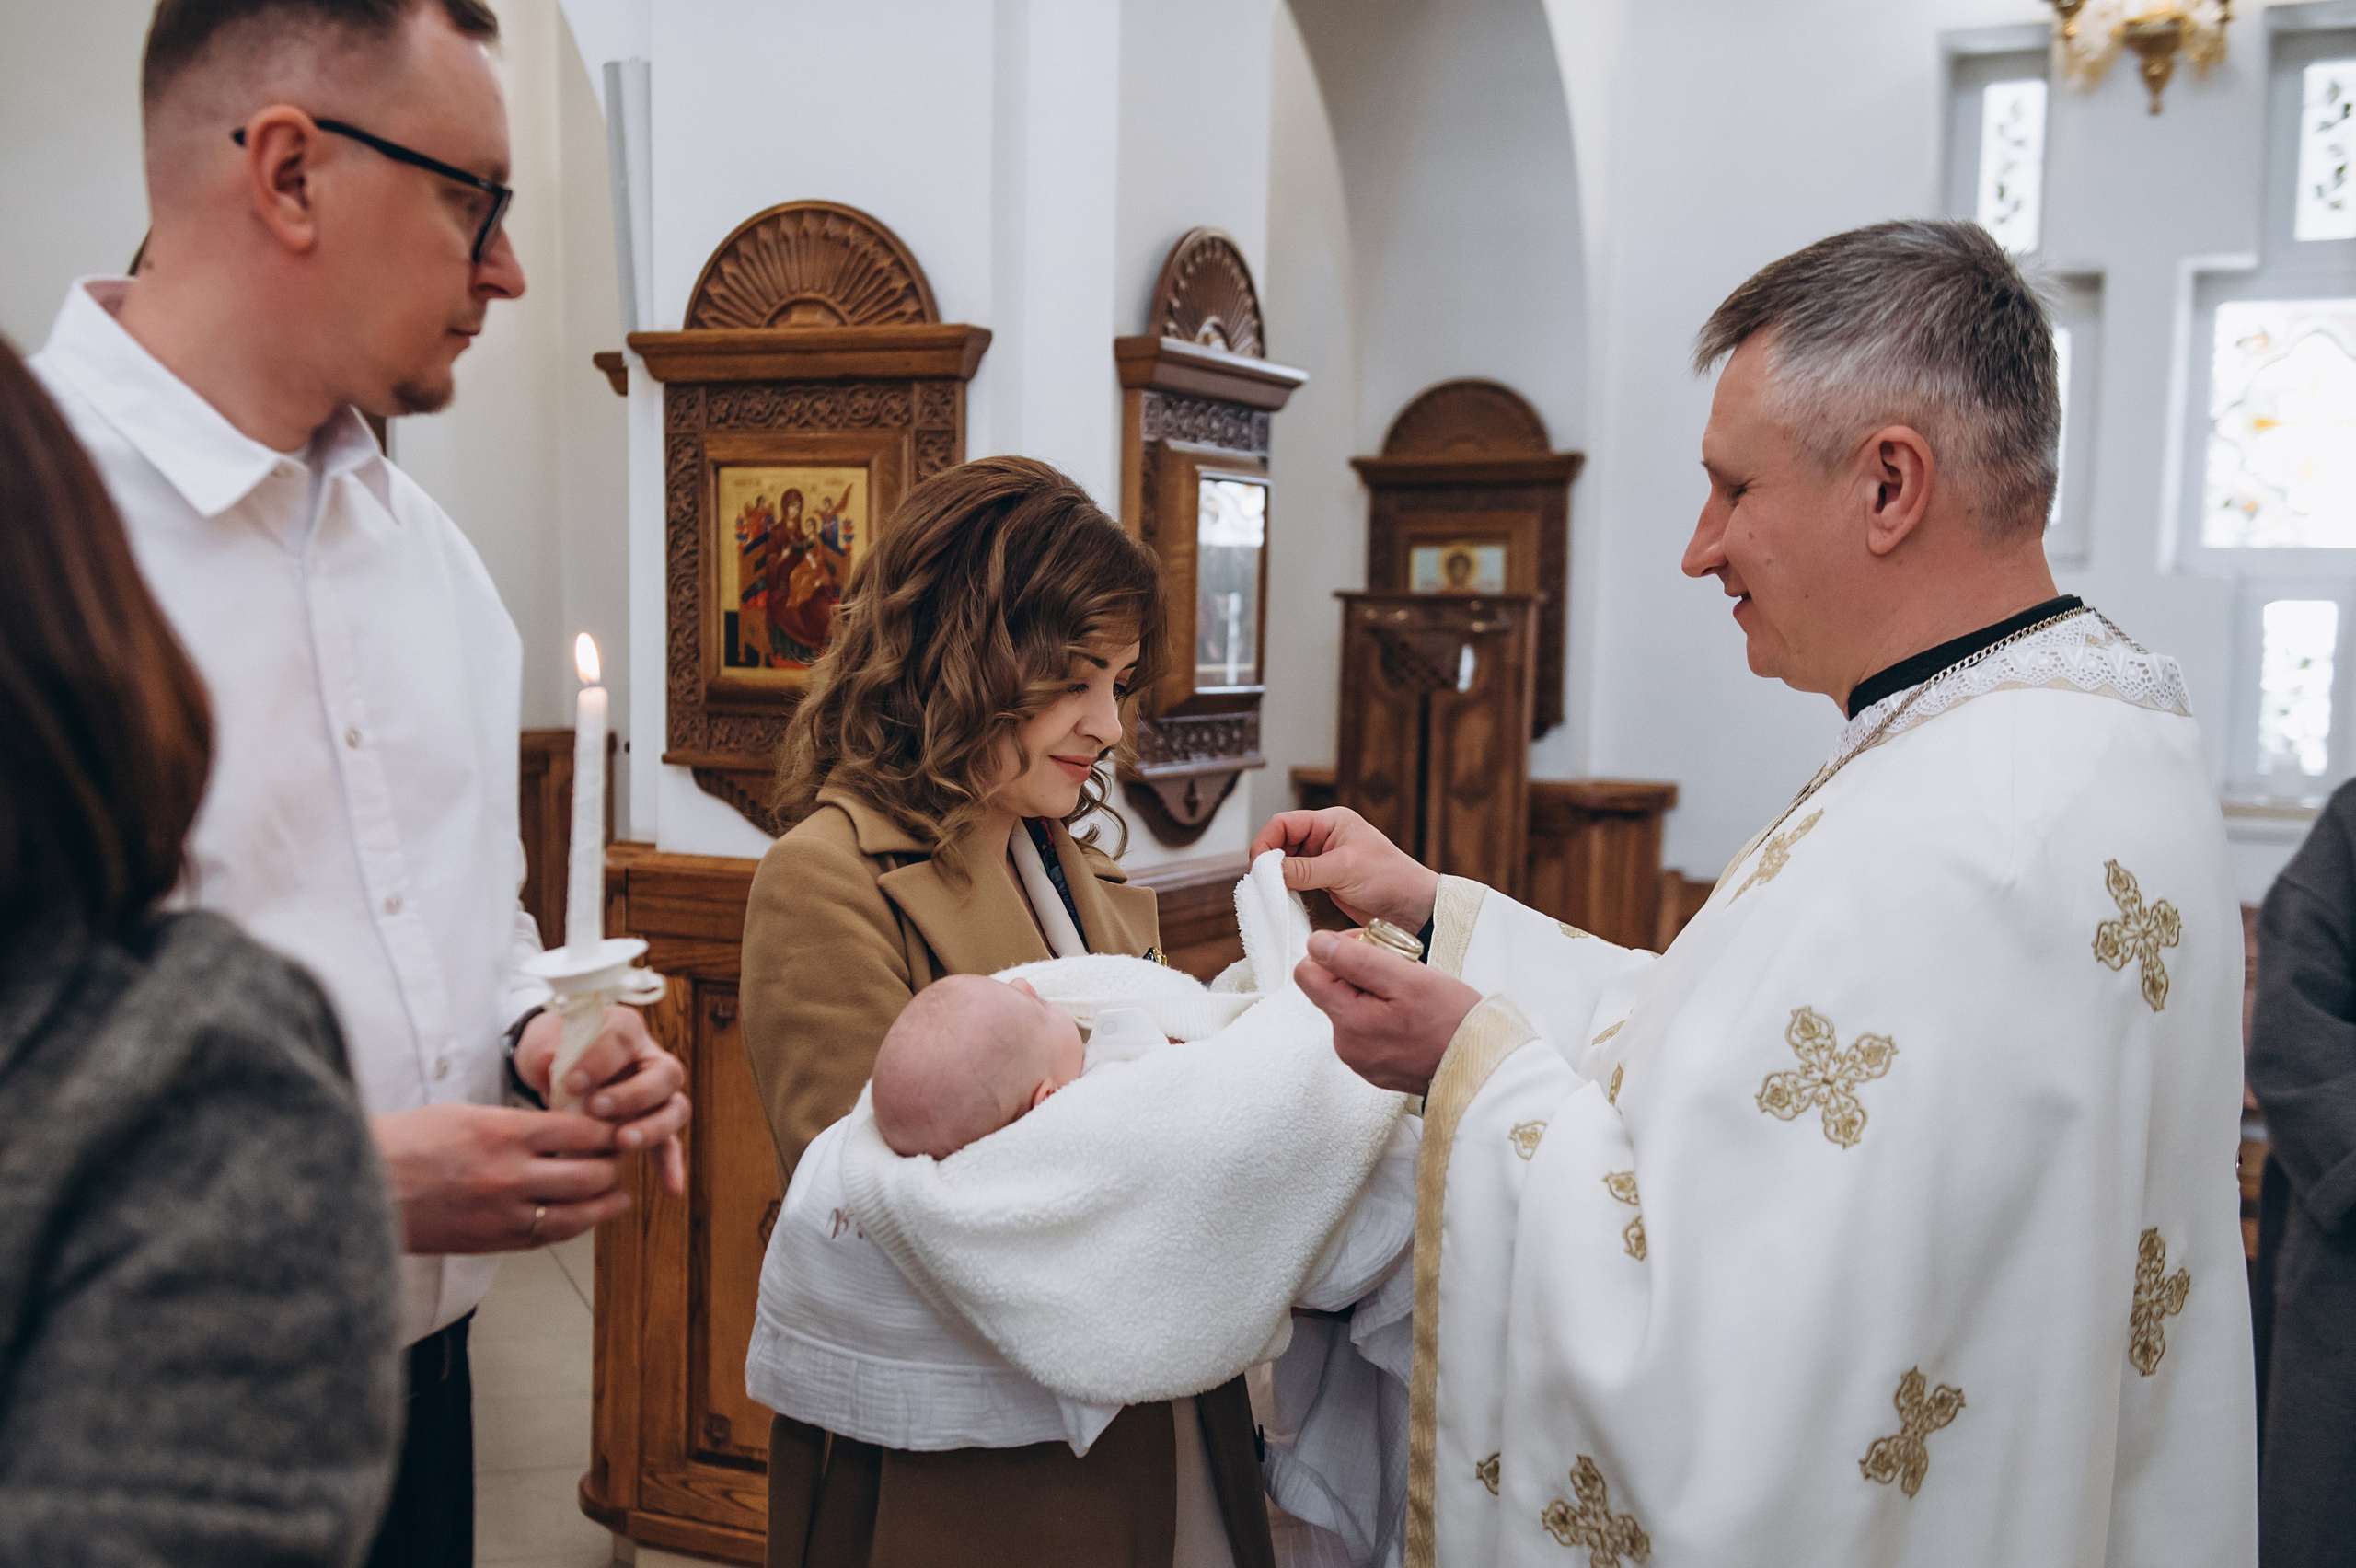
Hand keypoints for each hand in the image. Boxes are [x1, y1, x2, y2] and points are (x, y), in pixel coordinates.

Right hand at [372, 1103, 633, 1253]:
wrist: (356, 1185)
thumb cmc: (405, 1143)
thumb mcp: (464, 1114)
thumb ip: (515, 1123)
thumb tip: (560, 1128)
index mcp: (503, 1133)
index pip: (583, 1133)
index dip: (608, 1131)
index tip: (617, 1126)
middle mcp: (509, 1175)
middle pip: (590, 1176)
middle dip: (613, 1167)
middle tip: (621, 1159)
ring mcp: (501, 1214)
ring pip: (577, 1214)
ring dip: (605, 1204)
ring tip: (618, 1195)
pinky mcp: (490, 1242)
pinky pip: (547, 1238)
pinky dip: (572, 1228)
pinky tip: (583, 1219)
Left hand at [516, 1005, 689, 1196]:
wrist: (555, 1065)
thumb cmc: (552, 1050)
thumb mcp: (542, 1042)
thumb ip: (545, 1051)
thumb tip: (548, 1062)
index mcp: (624, 1030)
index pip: (622, 1042)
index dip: (600, 1062)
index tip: (572, 1082)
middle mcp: (650, 1059)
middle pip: (664, 1074)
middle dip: (634, 1094)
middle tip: (598, 1109)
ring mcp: (656, 1094)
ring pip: (674, 1108)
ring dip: (653, 1127)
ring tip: (623, 1142)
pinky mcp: (651, 1123)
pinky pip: (669, 1144)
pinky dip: (670, 1165)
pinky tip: (671, 1188)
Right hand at [1250, 808, 1441, 929]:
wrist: (1413, 908)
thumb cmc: (1390, 879)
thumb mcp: (1343, 870)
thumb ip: (1303, 870)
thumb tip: (1268, 872)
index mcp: (1331, 821)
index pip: (1284, 823)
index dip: (1266, 843)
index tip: (1259, 868)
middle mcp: (1326, 836)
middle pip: (1281, 842)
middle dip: (1270, 861)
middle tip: (1264, 884)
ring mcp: (1325, 858)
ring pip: (1287, 862)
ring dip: (1278, 877)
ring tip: (1273, 893)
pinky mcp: (1326, 880)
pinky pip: (1297, 880)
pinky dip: (1287, 888)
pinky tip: (1285, 899)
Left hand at [1295, 930, 1480, 1096]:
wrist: (1480, 1066)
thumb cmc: (1452, 1021)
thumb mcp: (1408, 977)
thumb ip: (1356, 959)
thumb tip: (1315, 944)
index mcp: (1349, 1022)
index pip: (1307, 972)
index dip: (1335, 952)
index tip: (1369, 949)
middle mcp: (1346, 1045)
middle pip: (1330, 989)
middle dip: (1359, 972)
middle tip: (1400, 969)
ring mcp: (1359, 1059)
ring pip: (1350, 1008)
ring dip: (1373, 993)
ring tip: (1409, 996)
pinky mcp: (1374, 1067)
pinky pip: (1365, 1029)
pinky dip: (1382, 1016)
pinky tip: (1410, 1016)